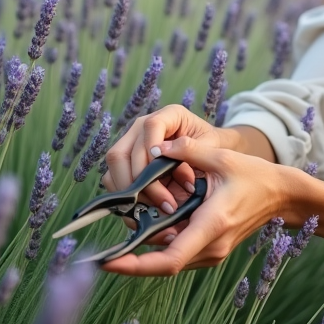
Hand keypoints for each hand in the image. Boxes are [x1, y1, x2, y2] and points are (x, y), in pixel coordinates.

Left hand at [100, 135, 291, 275]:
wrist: (281, 195)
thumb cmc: (255, 176)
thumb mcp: (223, 157)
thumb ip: (188, 150)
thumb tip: (157, 146)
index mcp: (212, 225)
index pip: (169, 259)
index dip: (135, 265)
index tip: (108, 262)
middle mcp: (211, 246)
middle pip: (163, 263)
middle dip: (133, 256)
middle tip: (106, 247)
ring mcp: (212, 252)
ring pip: (169, 259)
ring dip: (147, 249)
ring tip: (125, 231)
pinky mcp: (211, 251)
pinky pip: (179, 253)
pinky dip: (161, 243)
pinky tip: (149, 226)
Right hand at [102, 105, 233, 215]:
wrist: (210, 152)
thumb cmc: (210, 146)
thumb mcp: (209, 145)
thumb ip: (191, 148)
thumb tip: (163, 155)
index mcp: (169, 115)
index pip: (152, 126)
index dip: (152, 146)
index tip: (161, 166)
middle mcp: (144, 126)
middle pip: (124, 151)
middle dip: (141, 180)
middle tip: (165, 202)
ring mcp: (131, 141)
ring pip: (115, 165)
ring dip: (132, 190)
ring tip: (157, 207)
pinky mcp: (126, 160)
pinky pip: (113, 177)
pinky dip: (126, 195)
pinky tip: (147, 208)